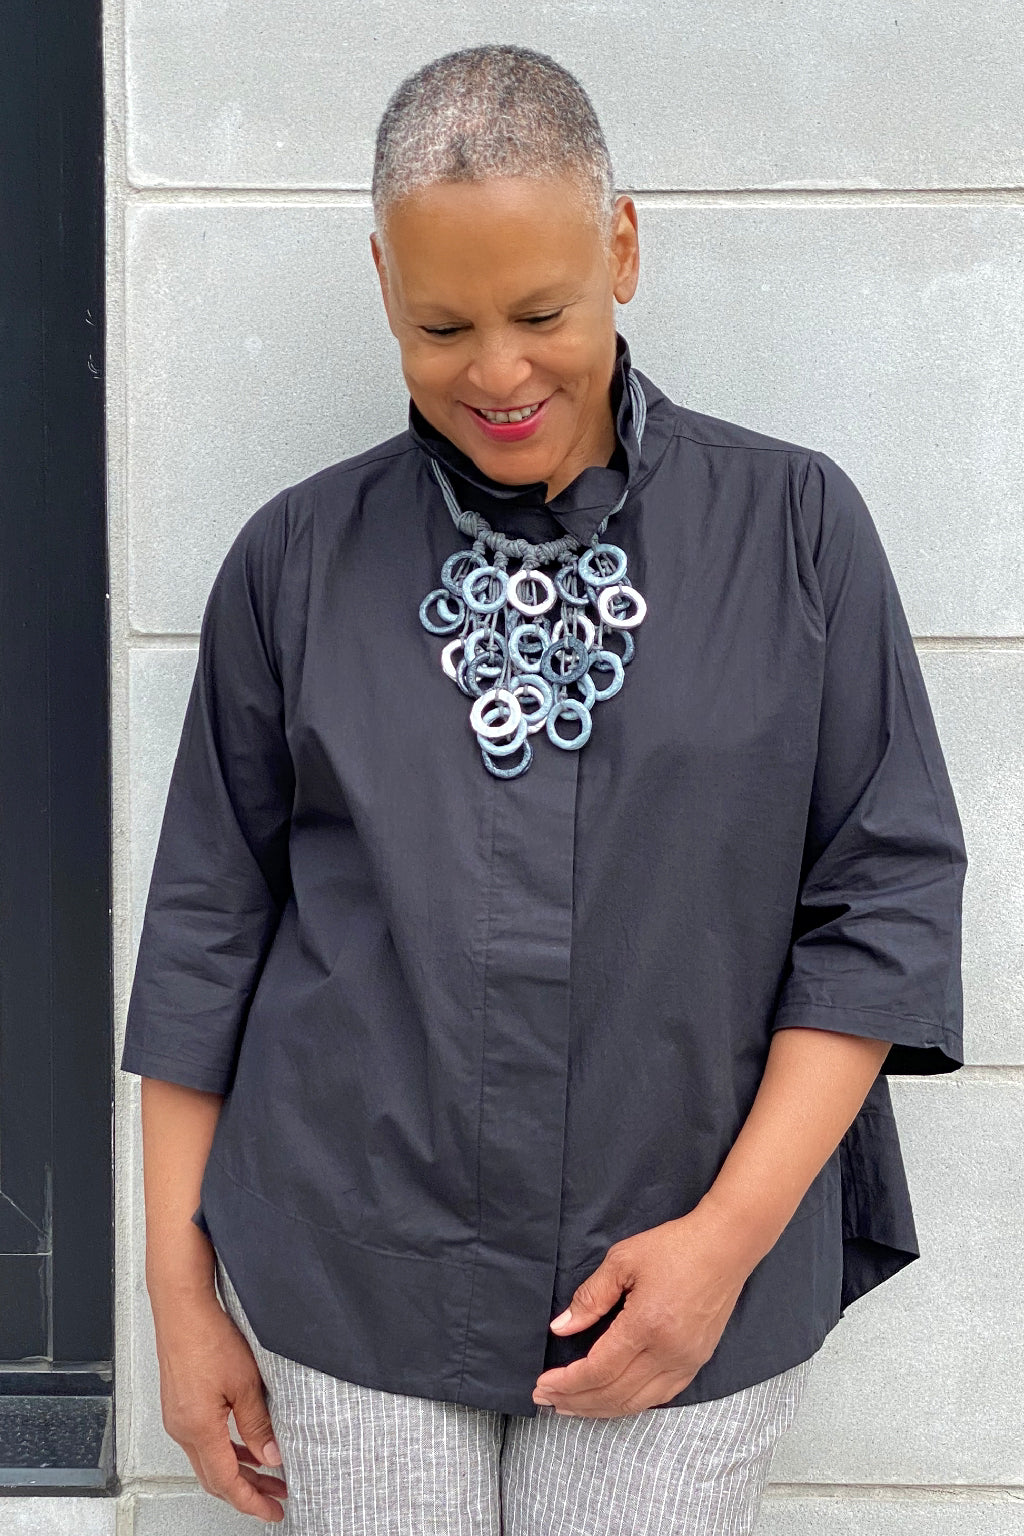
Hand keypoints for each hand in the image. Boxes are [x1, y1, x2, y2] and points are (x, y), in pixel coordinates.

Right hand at [151, 1285, 287, 1521]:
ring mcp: (178, 1418)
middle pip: (215, 1478)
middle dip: (247, 1492)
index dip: (251, 1501)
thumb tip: (271, 1456)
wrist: (182, 1309)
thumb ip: (258, 1424)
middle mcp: (182, 1429)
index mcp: (198, 1428)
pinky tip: (243, 1447)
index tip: (272, 1511)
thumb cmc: (208, 1336)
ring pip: (208, 1461)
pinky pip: (202, 1441)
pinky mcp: (179, 1406)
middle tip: (275, 1498)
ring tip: (266, 1474)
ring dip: (237, 1471)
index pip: (226, 1482)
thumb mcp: (245, 1383)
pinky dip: (225, 1451)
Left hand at [532, 1207, 752, 1418]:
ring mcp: (685, 1362)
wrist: (724, 1247)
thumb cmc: (673, 1247)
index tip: (541, 1384)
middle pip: (613, 1393)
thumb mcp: (623, 1260)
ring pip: (635, 1403)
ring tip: (570, 1406)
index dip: (567, 1382)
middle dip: (575, 1400)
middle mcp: (667, 1353)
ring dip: (599, 1409)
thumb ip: (590, 1297)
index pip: (598, 1370)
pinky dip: (628, 1404)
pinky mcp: (696, 1363)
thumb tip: (561, 1328)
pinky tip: (610, 1401)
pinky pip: (658, 1397)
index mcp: (646, 1326)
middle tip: (545, 1399)